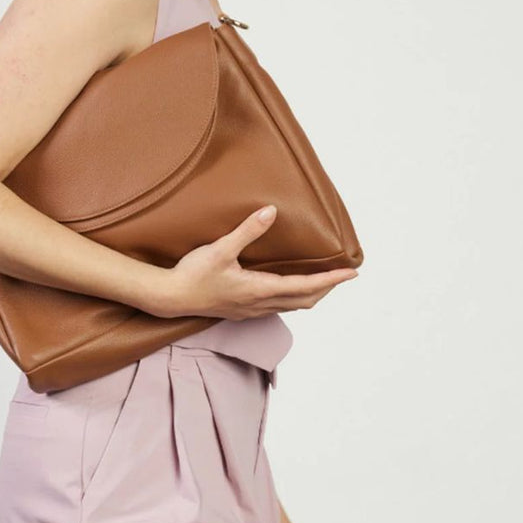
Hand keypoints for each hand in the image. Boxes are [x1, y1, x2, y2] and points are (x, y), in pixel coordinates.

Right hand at [151, 204, 358, 320]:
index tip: (351, 274)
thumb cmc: (194, 274)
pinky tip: (287, 289)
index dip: (331, 280)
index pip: (305, 286)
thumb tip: (271, 212)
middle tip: (342, 276)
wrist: (171, 298)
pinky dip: (292, 298)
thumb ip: (248, 230)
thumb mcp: (221, 249)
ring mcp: (250, 310)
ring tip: (322, 281)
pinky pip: (277, 307)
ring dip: (310, 295)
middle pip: (305, 301)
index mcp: (260, 289)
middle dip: (326, 289)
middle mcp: (260, 303)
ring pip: (291, 306)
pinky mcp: (241, 311)